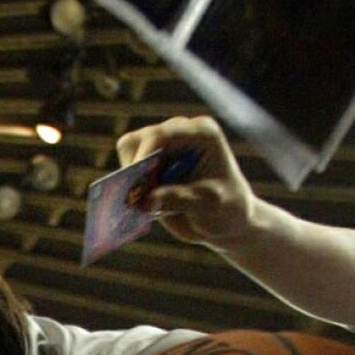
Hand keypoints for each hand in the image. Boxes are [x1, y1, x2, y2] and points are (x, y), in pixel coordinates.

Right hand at [116, 116, 254, 247]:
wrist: (227, 221)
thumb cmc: (227, 208)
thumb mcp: (208, 205)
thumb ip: (177, 199)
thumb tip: (143, 201)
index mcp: (201, 133)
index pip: (164, 134)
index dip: (145, 154)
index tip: (137, 182)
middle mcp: (180, 134)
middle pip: (140, 140)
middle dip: (134, 169)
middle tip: (136, 198)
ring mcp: (163, 148)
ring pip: (129, 152)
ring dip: (129, 179)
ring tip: (138, 205)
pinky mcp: (150, 166)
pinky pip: (127, 171)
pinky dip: (127, 187)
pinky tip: (138, 207)